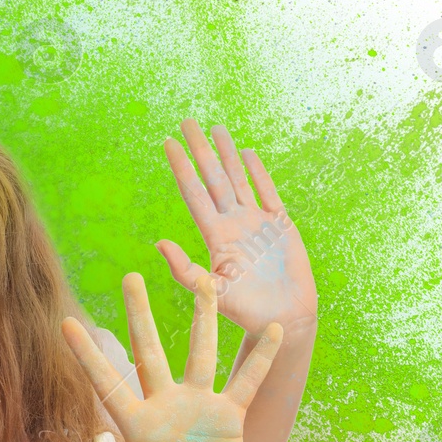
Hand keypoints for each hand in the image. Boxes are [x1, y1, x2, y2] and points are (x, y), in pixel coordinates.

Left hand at [44, 273, 282, 441]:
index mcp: (136, 424)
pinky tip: (274, 329)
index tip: (66, 321)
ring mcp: (199, 405)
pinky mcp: (229, 416)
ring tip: (205, 278)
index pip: (107, 382)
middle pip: (149, 352)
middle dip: (139, 315)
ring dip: (204, 317)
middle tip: (130, 276)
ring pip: (200, 353)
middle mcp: (165, 405)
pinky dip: (261, 358)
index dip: (88, 355)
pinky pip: (247, 381)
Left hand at [156, 119, 316, 334]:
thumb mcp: (212, 292)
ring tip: (215, 128)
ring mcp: (256, 222)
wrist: (283, 319)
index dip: (182, 167)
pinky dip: (258, 172)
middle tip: (186, 121)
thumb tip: (158, 244)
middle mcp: (232, 223)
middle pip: (213, 178)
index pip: (194, 193)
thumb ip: (185, 270)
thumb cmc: (246, 312)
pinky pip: (267, 192)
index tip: (168, 143)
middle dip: (200, 150)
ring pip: (238, 179)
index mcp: (215, 236)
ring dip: (226, 154)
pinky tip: (247, 153)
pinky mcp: (280, 225)